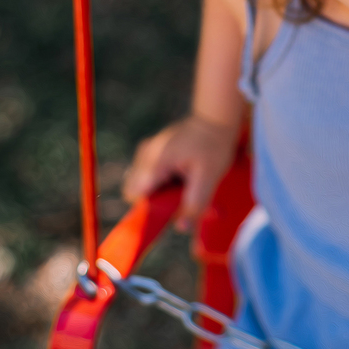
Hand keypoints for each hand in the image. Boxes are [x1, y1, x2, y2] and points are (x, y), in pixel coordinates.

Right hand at [122, 115, 239, 232]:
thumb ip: (195, 203)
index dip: (148, 209)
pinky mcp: (151, 152)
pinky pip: (149, 176)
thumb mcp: (210, 177)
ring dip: (162, 192)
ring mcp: (146, 152)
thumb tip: (181, 228)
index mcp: (155, 161)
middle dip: (157, 201)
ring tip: (185, 182)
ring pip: (142, 185)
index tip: (169, 211)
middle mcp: (144, 155)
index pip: (133, 195)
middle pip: (136, 192)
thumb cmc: (213, 146)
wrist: (215, 120)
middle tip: (182, 195)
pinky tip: (182, 174)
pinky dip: (163, 182)